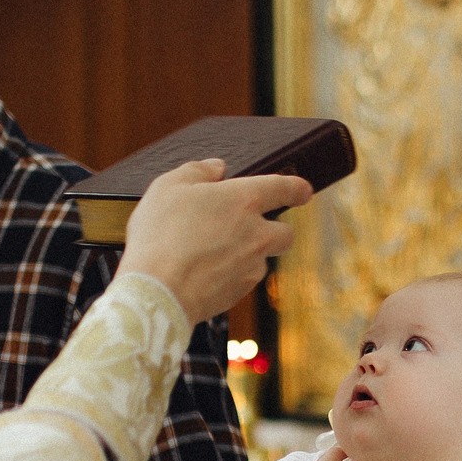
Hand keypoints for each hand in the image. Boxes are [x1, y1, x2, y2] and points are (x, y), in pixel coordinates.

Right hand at [119, 160, 310, 323]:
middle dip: (275, 230)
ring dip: (248, 255)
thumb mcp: (169, 187)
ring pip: (263, 259)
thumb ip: (197, 171)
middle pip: (285, 232)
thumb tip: (216, 168)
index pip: (284, 188)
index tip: (303, 190)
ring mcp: (251, 266)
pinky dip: (230, 275)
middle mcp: (257, 234)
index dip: (296, 188)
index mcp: (244, 200)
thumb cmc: (160, 235)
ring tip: (211, 253)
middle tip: (251, 228)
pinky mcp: (240, 292)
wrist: (157, 290)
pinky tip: (203, 272)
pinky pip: (243, 280)